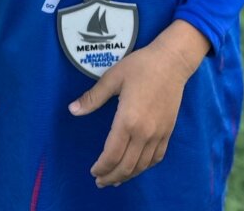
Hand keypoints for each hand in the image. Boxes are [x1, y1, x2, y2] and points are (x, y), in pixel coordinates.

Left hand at [68, 20, 208, 187]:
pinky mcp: (168, 131)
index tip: (93, 171)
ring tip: (116, 179)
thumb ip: (93, 97)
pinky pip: (156, 157)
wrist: (172, 61)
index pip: (112, 154)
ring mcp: (158, 134)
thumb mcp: (113, 78)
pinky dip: (145, 167)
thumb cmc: (140, 66)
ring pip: (142, 165)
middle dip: (111, 177)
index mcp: (127, 120)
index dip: (101, 167)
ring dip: (127, 175)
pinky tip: (137, 167)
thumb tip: (72, 110)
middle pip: (126, 166)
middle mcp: (144, 132)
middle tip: (100, 181)